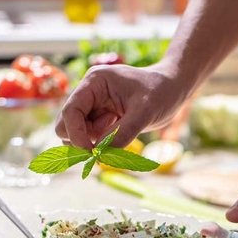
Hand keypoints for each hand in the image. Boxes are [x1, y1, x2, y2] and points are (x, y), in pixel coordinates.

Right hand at [55, 63, 186, 148]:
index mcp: (94, 82)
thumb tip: (101, 155)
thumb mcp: (145, 112)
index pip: (70, 111)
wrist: (172, 89)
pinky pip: (90, 138)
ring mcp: (92, 107)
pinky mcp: (99, 119)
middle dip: (83, 138)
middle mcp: (88, 93)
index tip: (92, 152)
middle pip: (65, 124)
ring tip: (118, 127)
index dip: (77, 134)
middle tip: (108, 140)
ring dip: (93, 141)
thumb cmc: (161, 92)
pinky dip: (101, 143)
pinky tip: (120, 130)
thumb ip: (122, 133)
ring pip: (75, 134)